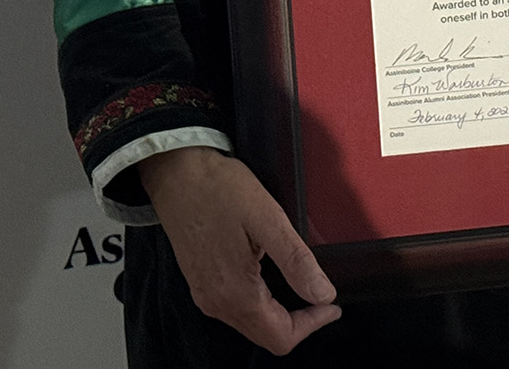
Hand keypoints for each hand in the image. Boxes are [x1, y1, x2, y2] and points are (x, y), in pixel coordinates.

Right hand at [139, 146, 340, 352]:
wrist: (177, 173)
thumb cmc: (218, 190)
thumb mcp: (268, 219)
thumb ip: (296, 261)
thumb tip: (323, 293)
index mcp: (235, 292)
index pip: (281, 336)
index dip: (312, 325)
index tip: (331, 304)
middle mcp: (216, 302)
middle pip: (266, 336)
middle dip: (299, 323)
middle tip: (322, 297)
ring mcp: (205, 294)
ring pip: (251, 325)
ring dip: (280, 314)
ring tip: (302, 286)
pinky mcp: (200, 283)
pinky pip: (236, 310)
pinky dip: (260, 304)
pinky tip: (272, 280)